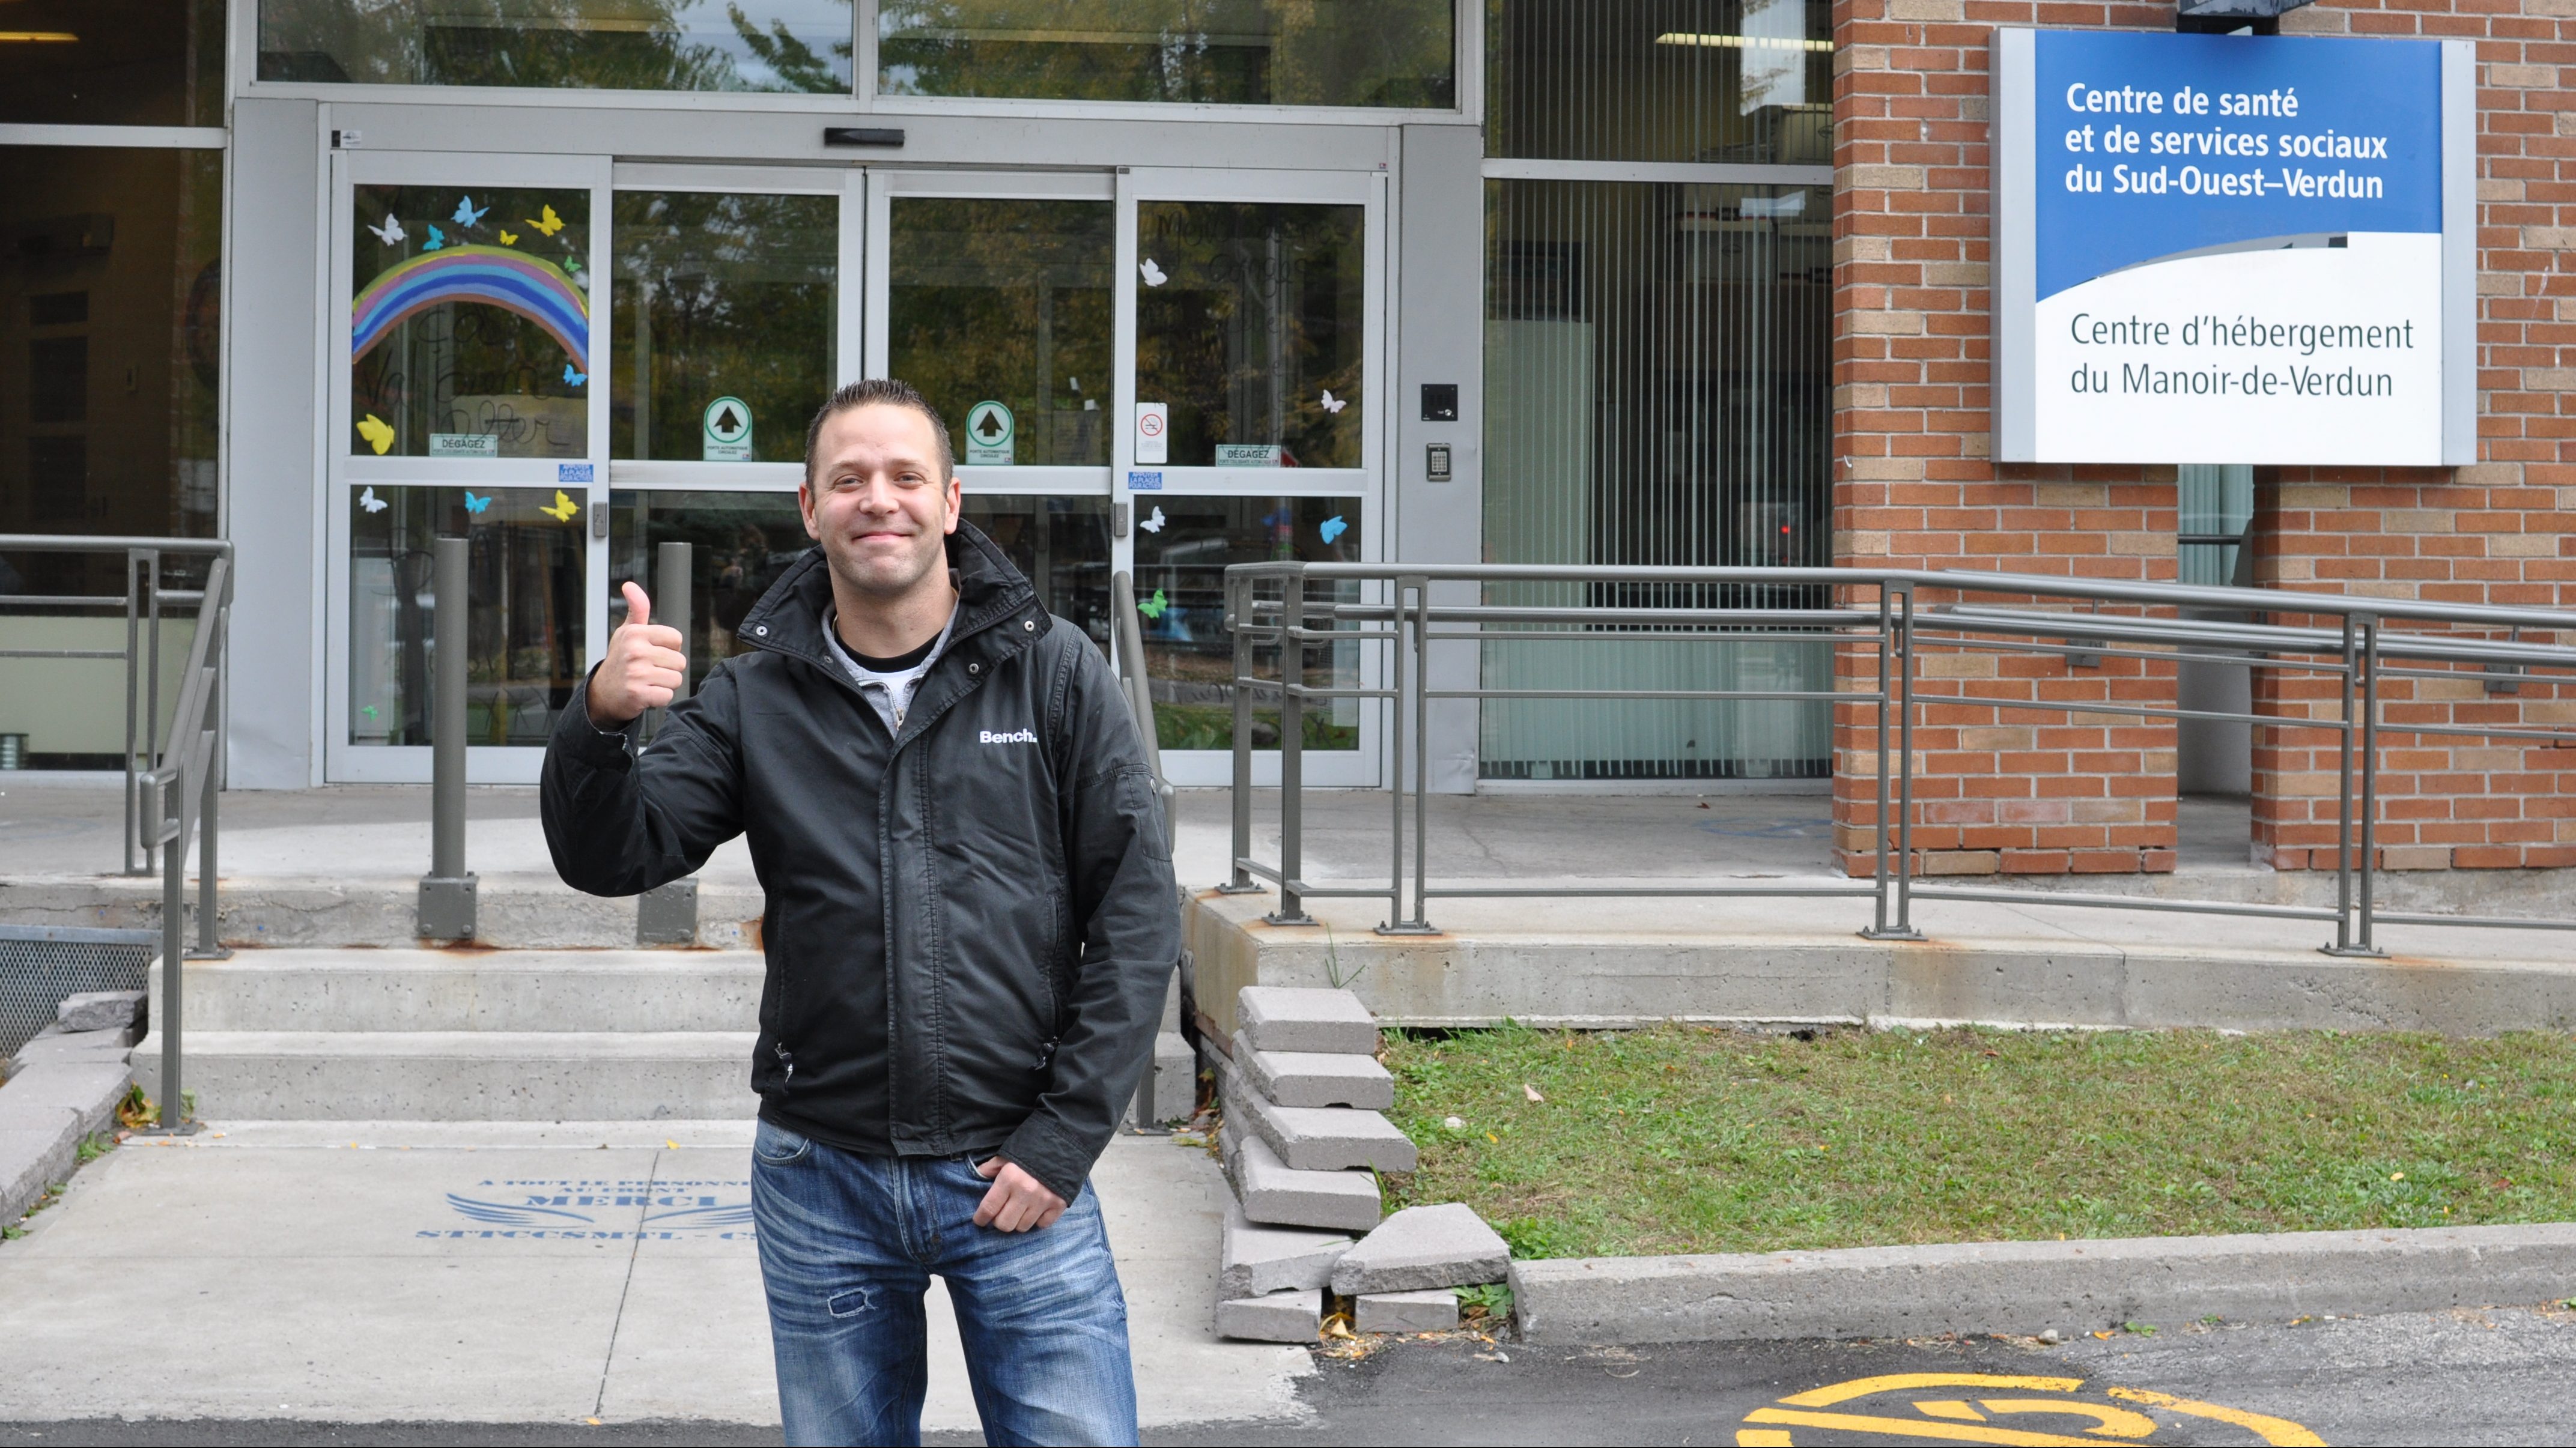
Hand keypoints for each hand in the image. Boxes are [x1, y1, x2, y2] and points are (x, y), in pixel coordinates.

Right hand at [587, 581, 686, 724]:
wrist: (602, 692)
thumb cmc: (621, 659)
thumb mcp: (627, 632)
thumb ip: (637, 609)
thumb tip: (629, 585)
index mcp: (635, 633)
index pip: (676, 639)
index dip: (669, 648)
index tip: (653, 653)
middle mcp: (635, 651)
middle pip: (680, 661)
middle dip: (669, 668)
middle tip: (650, 670)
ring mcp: (636, 674)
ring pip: (676, 679)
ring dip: (665, 684)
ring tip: (648, 681)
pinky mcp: (638, 694)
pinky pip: (667, 696)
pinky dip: (660, 698)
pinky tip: (646, 694)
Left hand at [973, 1156, 1067, 1231]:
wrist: (1064, 1144)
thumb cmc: (1031, 1150)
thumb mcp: (1007, 1155)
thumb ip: (990, 1168)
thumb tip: (977, 1176)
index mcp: (1009, 1178)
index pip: (988, 1208)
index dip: (981, 1218)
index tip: (980, 1220)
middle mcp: (1026, 1191)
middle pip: (1004, 1224)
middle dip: (1000, 1220)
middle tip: (1002, 1212)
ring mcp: (1044, 1200)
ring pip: (1023, 1227)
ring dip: (1019, 1220)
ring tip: (1021, 1208)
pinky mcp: (1059, 1205)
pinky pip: (1042, 1225)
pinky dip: (1038, 1220)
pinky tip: (1037, 1209)